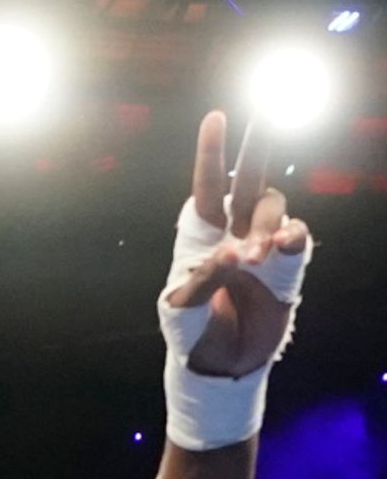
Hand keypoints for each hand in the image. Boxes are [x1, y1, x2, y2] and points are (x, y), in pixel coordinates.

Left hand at [163, 112, 309, 377]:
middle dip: (258, 145)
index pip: (206, 186)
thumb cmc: (191, 332)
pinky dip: (292, 238)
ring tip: (252, 255)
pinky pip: (298, 240)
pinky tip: (281, 246)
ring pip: (274, 209)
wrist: (220, 366)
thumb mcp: (181, 308)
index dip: (211, 153)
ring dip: (266, 223)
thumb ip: (201, 280)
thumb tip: (232, 254)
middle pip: (250, 179)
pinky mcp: (287, 269)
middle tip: (267, 112)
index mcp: (202, 234)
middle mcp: (235, 231)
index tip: (216, 116)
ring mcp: (264, 247)